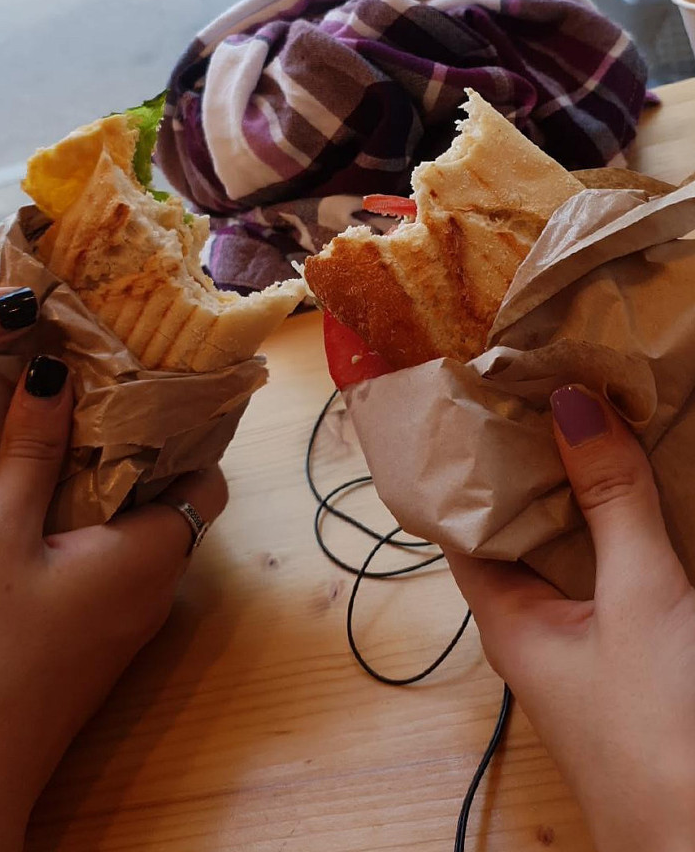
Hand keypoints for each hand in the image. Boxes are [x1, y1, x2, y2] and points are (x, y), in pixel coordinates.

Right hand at [0, 288, 227, 851]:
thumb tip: (55, 372)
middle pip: (174, 498)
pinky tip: (47, 507)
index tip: (146, 386)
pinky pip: (116, 563)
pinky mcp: (99, 638)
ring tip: (66, 439)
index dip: (185, 428)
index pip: (208, 476)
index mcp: (152, 553)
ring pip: (142, 530)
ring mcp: (129, 618)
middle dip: (139, 448)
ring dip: (111, 487)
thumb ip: (31, 453)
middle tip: (95, 399)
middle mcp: (156, 585)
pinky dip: (94, 526)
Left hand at [447, 385, 694, 851]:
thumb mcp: (637, 597)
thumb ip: (610, 501)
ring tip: (600, 419)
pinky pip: (616, 575)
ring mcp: (586, 643)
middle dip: (540, 463)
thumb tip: (569, 402)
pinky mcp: (632, 656)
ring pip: (574, 548)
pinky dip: (625, 530)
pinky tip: (646, 492)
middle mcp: (537, 628)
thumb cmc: (659, 734)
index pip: (463, 521)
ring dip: (589, 493)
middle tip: (556, 388)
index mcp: (507, 618)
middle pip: (523, 527)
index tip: (481, 393)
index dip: (467, 459)